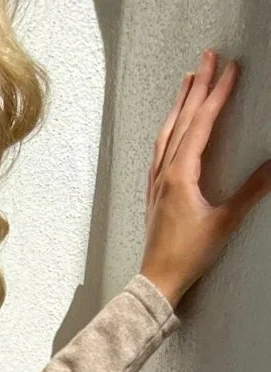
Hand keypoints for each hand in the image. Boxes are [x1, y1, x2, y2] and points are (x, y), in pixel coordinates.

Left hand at [141, 49, 270, 308]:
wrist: (157, 281)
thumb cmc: (187, 255)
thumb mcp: (224, 222)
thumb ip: (251, 192)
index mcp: (181, 174)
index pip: (202, 124)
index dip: (218, 94)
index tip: (231, 68)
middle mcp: (165, 172)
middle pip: (182, 120)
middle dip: (198, 86)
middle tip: (209, 57)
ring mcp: (156, 181)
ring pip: (167, 132)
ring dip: (179, 103)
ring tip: (189, 79)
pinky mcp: (154, 193)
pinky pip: (159, 150)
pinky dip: (168, 129)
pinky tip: (171, 126)